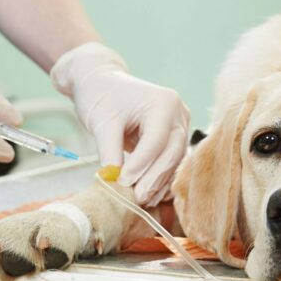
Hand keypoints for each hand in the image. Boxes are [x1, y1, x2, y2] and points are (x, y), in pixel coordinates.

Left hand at [51, 43, 189, 205]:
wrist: (101, 81)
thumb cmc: (100, 95)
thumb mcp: (102, 123)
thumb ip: (110, 153)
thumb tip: (115, 183)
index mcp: (163, 102)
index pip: (156, 140)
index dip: (141, 165)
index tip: (123, 182)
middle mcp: (178, 112)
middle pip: (172, 152)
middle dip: (153, 177)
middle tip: (136, 197)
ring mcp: (180, 124)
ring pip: (175, 160)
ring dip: (159, 182)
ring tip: (141, 199)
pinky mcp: (175, 136)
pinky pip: (172, 160)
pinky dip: (161, 177)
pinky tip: (149, 193)